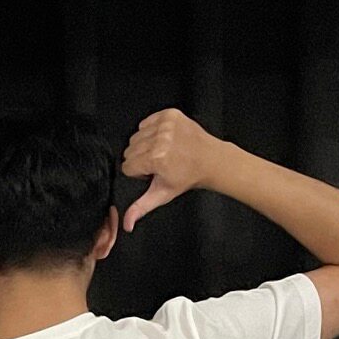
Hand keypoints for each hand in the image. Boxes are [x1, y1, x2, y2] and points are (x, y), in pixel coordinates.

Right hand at [119, 108, 225, 233]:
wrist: (211, 160)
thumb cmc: (188, 177)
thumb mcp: (163, 194)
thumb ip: (141, 207)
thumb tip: (127, 224)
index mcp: (156, 158)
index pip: (127, 166)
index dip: (139, 172)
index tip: (153, 172)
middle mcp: (159, 139)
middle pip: (130, 150)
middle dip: (141, 158)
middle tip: (159, 163)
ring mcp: (165, 125)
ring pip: (136, 136)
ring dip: (146, 144)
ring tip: (163, 151)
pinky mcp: (169, 114)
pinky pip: (146, 122)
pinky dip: (152, 130)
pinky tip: (165, 139)